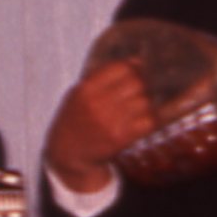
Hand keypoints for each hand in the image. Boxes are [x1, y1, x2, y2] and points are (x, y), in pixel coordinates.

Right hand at [45, 56, 159, 190]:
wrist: (67, 154)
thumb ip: (101, 78)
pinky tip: (141, 121)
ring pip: (144, 102)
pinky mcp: (121, 137)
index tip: (136, 72)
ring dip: (145, 104)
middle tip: (138, 91)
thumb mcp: (77, 95)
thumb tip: (136, 62)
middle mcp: (97, 103)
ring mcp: (110, 121)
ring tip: (136, 108)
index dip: (133, 68)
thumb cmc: (74, 121)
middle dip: (141, 85)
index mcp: (85, 90)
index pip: (121, 68)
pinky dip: (149, 120)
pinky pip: (148, 121)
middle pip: (137, 83)